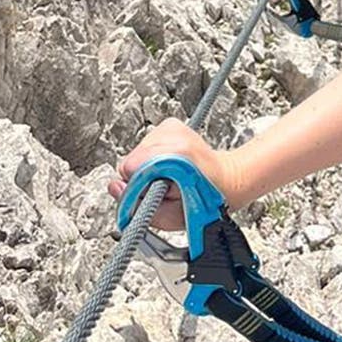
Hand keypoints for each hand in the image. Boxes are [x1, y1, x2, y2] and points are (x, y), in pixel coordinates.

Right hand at [108, 118, 242, 228]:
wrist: (225, 180)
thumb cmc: (202, 200)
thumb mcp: (168, 218)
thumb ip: (136, 206)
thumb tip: (115, 187)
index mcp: (175, 155)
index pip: (130, 169)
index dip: (136, 189)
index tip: (149, 197)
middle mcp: (174, 135)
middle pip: (132, 161)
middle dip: (140, 179)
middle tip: (162, 189)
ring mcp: (171, 127)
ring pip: (137, 153)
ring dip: (147, 169)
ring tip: (168, 178)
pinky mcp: (170, 124)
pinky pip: (146, 144)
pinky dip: (152, 157)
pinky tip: (168, 166)